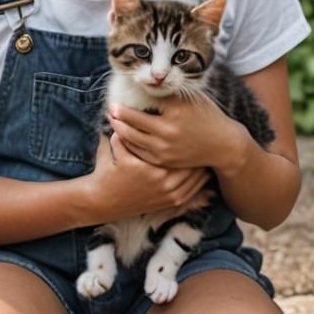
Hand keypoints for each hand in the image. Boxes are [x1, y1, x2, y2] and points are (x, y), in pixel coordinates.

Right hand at [86, 132, 210, 219]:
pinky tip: (205, 170)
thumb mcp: (114, 150)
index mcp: (151, 168)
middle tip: (208, 135)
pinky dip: (200, 181)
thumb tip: (127, 110)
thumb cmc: (107, 174)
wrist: (103, 202)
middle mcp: (163, 183)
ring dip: (202, 164)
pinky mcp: (171, 203)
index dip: (185, 136)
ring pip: (194, 177)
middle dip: (198, 151)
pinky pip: (193, 190)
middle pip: (189, 163)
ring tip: (211, 151)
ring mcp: (169, 195)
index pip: (175, 148)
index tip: (193, 124)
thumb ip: (122, 131)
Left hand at [107, 95, 248, 171]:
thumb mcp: (192, 98)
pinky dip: (128, 143)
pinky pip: (139, 152)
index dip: (131, 97)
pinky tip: (123, 136)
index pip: (145, 101)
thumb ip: (170, 91)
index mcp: (175, 110)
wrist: (223, 145)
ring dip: (119, 128)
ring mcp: (165, 148)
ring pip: (132, 137)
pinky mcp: (164, 160)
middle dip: (118, 113)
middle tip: (111, 107)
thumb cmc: (207, 116)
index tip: (119, 93)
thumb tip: (147, 80)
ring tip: (112, 120)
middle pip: (133, 120)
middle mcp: (168, 130)